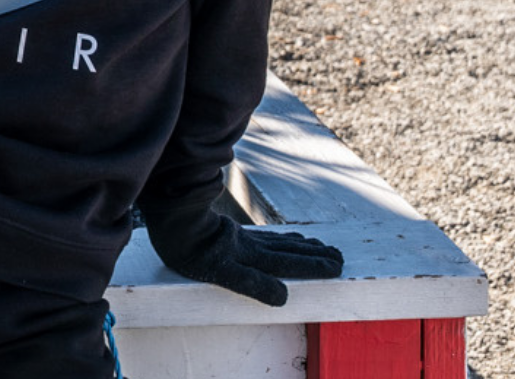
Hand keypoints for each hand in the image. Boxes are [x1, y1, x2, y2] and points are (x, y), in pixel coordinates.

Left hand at [148, 213, 343, 306]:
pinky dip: (286, 238)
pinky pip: (270, 237)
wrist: (176, 217)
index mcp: (253, 258)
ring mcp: (245, 238)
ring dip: (304, 245)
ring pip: (282, 242)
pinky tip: (290, 236)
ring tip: (321, 246)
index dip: (314, 266)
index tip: (336, 266)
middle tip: (338, 256)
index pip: (290, 263)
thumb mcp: (221, 271)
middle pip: (291, 251)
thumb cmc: (194, 249)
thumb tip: (283, 297)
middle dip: (316, 255)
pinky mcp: (235, 234)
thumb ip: (253, 283)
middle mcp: (254, 247)